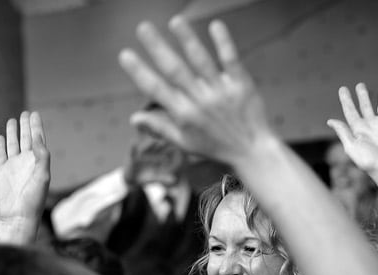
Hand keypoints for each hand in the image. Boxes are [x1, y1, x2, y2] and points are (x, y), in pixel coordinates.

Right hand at [0, 111, 49, 227]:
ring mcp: (13, 166)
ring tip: (12, 121)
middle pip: (26, 139)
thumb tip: (38, 139)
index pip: (38, 140)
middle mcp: (26, 162)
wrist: (18, 214)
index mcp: (37, 162)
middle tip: (25, 113)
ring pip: (13, 144)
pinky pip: (1, 154)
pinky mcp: (1, 171)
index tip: (34, 114)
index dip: (36, 127)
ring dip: (13, 133)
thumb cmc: (33, 198)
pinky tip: (0, 138)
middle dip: (26, 126)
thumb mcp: (42, 176)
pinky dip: (0, 146)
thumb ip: (42, 157)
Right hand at [119, 17, 273, 164]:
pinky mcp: (240, 85)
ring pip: (201, 61)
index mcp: (184, 115)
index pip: (156, 90)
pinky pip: (231, 60)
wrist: (252, 152)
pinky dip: (223, 43)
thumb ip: (160, 128)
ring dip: (187, 39)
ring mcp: (220, 92)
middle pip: (175, 70)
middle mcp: (200, 101)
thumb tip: (134, 118)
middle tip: (143, 27)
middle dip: (157, 48)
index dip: (139, 72)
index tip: (125, 55)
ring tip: (175, 21)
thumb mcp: (185, 143)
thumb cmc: (216, 147)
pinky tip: (216, 25)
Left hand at [326, 83, 377, 181]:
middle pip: (365, 106)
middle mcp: (371, 124)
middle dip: (362, 95)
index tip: (342, 89)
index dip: (346, 100)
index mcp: (358, 129)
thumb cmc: (368, 162)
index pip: (350, 111)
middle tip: (360, 85)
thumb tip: (330, 121)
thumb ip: (343, 132)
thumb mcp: (351, 147)